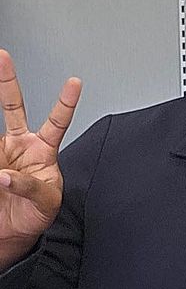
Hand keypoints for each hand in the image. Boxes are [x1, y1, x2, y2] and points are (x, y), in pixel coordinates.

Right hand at [0, 49, 81, 248]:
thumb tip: (4, 177)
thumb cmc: (36, 213)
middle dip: (7, 80)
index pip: (57, 122)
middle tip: (3, 57)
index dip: (66, 102)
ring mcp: (0, 150)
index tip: (75, 82)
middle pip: (14, 105)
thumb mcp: (45, 201)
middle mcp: (20, 144)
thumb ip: (29, 187)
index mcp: (43, 150)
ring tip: (3, 172)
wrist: (13, 231)